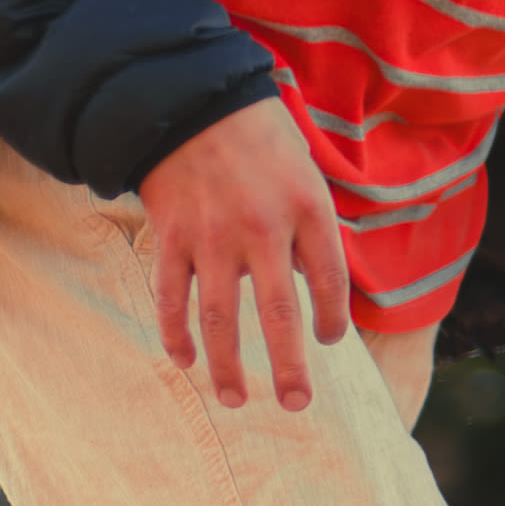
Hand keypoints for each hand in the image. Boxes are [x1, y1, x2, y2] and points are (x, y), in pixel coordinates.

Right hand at [141, 98, 349, 410]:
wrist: (190, 101)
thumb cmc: (259, 137)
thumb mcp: (304, 170)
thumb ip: (311, 227)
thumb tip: (311, 284)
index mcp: (306, 208)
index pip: (329, 280)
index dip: (332, 317)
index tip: (328, 340)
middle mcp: (262, 227)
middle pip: (279, 313)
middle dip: (288, 367)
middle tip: (297, 404)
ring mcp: (212, 236)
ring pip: (219, 317)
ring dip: (227, 365)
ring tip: (237, 400)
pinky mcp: (172, 237)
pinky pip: (172, 297)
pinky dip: (176, 333)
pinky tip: (186, 361)